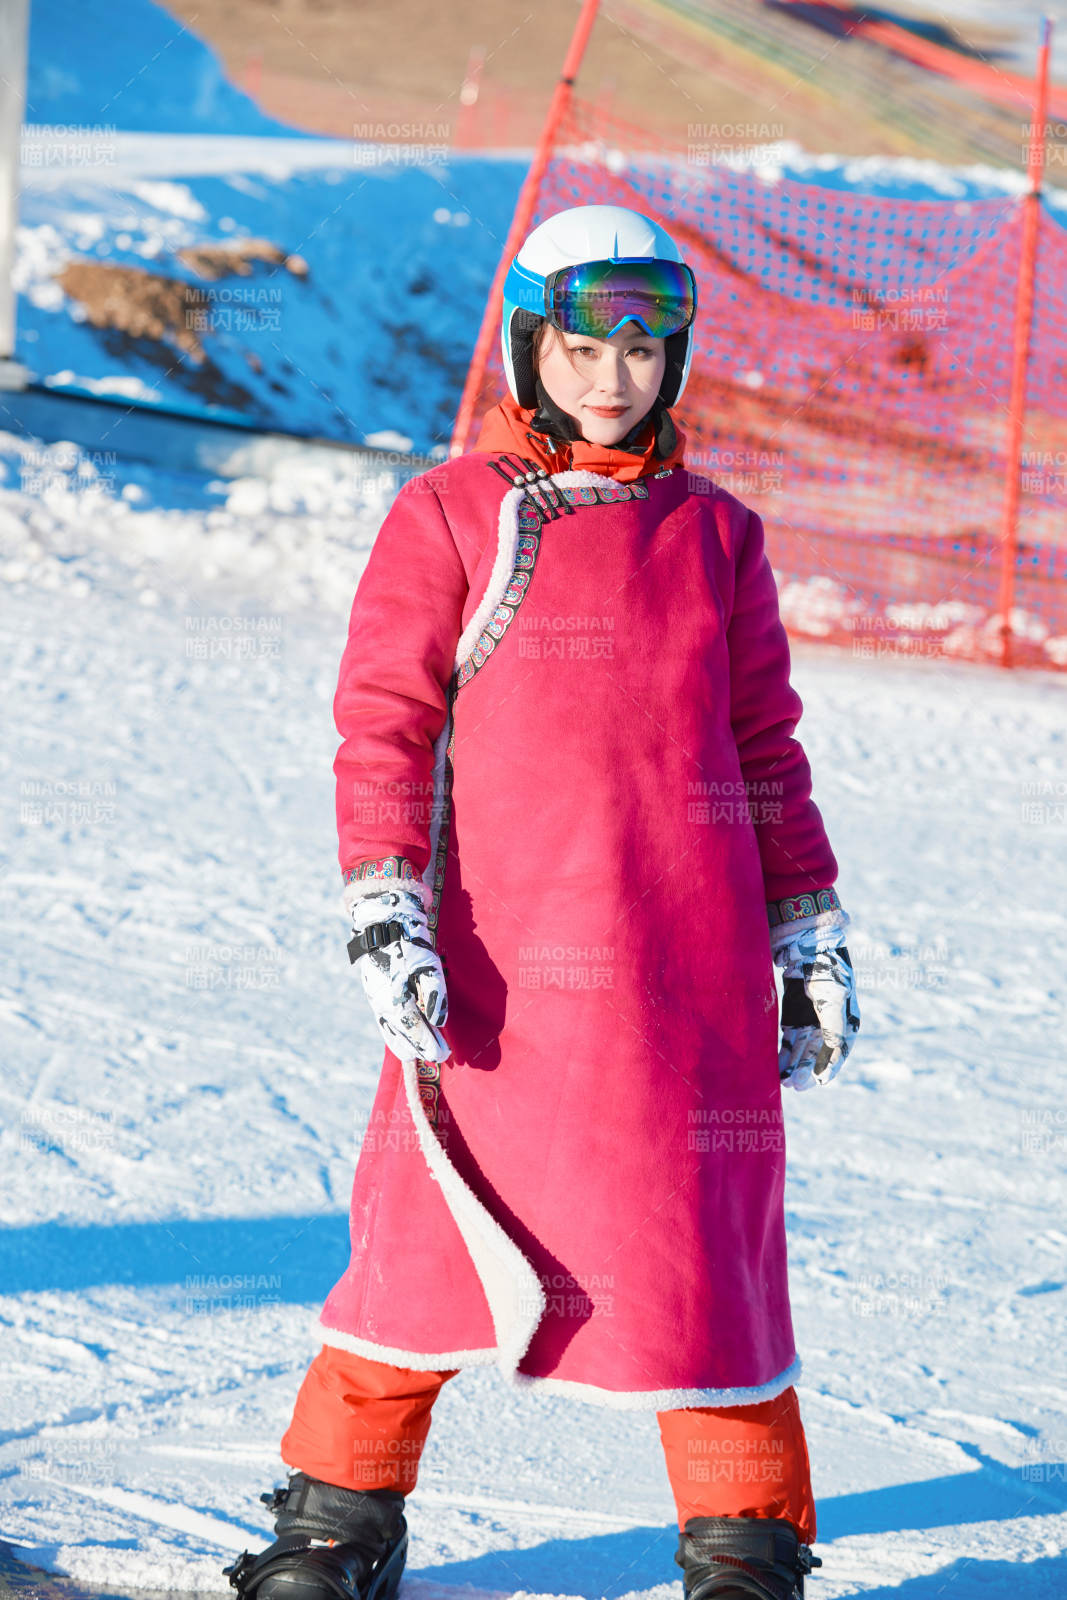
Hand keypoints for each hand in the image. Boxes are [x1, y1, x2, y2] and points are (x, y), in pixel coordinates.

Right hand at [348, 888, 450, 1063]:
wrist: (383, 921)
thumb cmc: (408, 941)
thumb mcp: (427, 965)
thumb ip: (434, 994)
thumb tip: (438, 1021)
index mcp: (395, 998)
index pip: (415, 1030)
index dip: (429, 1044)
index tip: (443, 1055)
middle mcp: (382, 1003)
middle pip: (402, 1034)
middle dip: (420, 1048)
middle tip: (438, 1057)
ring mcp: (375, 997)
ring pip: (389, 1029)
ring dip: (405, 1042)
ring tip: (417, 1053)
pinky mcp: (374, 991)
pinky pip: (383, 1019)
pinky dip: (393, 1031)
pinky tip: (400, 1033)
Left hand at [776, 931, 858, 1091]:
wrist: (807, 943)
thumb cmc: (826, 971)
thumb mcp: (833, 999)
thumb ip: (834, 1026)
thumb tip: (834, 1051)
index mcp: (846, 1019)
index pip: (839, 1050)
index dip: (829, 1067)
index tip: (818, 1082)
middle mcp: (829, 1022)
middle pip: (817, 1052)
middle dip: (806, 1069)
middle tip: (794, 1085)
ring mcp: (810, 1018)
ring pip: (802, 1048)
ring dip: (794, 1064)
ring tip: (784, 1081)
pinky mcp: (793, 1013)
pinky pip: (790, 1038)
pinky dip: (785, 1051)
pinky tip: (777, 1065)